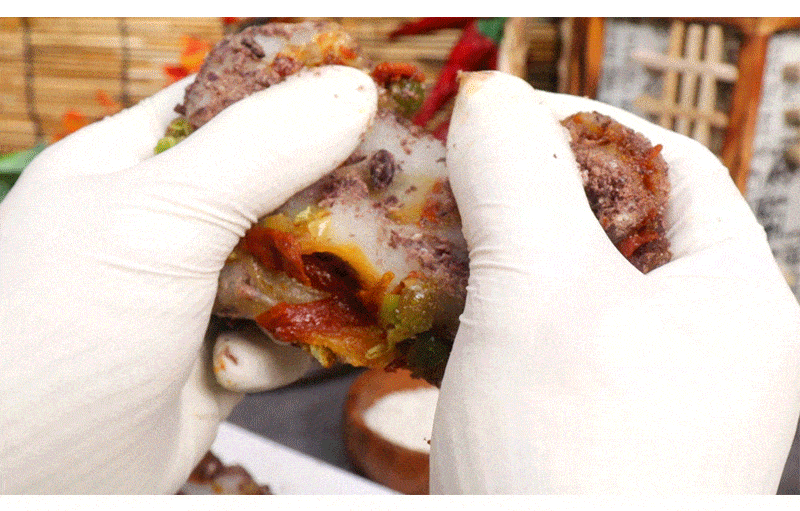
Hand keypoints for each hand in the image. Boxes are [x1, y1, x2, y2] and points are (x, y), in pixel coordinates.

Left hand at [0, 66, 376, 492]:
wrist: (32, 481)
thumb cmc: (63, 328)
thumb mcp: (162, 216)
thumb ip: (260, 150)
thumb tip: (351, 90)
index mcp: (128, 167)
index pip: (224, 105)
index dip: (293, 102)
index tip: (363, 107)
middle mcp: (159, 226)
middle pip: (270, 188)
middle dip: (318, 206)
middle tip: (371, 210)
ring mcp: (188, 295)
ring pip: (286, 267)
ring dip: (304, 290)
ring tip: (292, 307)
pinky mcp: (212, 359)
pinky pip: (278, 336)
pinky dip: (274, 352)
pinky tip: (235, 370)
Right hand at [431, 71, 799, 493]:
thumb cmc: (574, 466)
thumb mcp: (545, 295)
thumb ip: (520, 178)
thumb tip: (489, 97)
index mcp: (736, 300)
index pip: (670, 167)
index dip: (585, 128)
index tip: (503, 116)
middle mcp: (700, 341)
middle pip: (611, 220)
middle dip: (527, 187)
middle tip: (454, 168)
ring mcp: (639, 384)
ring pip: (563, 276)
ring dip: (496, 244)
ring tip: (431, 225)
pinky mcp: (582, 418)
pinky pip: (536, 331)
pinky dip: (487, 302)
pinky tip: (435, 296)